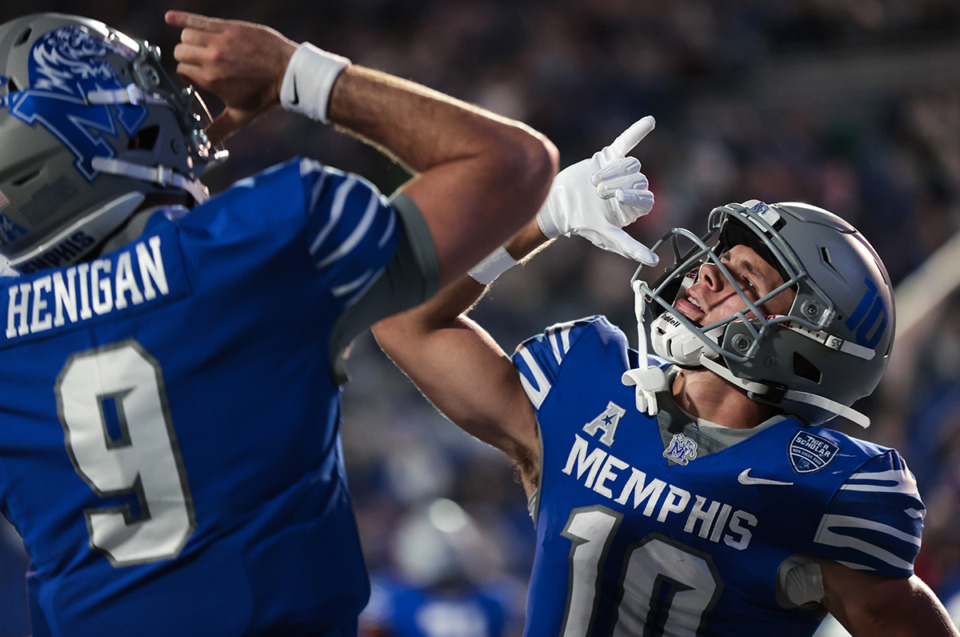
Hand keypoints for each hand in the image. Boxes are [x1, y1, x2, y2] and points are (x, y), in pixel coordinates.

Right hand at [164, 11, 296, 143]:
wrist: (288, 72)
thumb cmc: (266, 95)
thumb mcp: (241, 116)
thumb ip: (220, 129)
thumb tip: (206, 145)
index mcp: (210, 79)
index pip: (181, 71)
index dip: (188, 74)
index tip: (197, 76)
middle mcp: (211, 58)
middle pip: (181, 52)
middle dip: (187, 58)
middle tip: (200, 63)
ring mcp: (219, 40)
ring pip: (187, 36)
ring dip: (190, 42)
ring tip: (202, 48)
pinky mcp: (227, 26)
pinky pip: (197, 19)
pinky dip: (181, 18)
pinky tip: (170, 18)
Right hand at [536, 116, 657, 264]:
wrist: (558, 204)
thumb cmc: (583, 223)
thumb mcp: (606, 236)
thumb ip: (629, 246)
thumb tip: (654, 262)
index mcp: (634, 207)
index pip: (646, 199)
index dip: (634, 198)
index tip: (617, 199)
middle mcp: (630, 188)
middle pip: (639, 180)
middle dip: (617, 185)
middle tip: (598, 192)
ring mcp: (620, 172)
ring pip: (630, 164)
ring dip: (612, 172)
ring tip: (594, 181)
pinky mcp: (608, 157)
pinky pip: (626, 142)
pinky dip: (638, 131)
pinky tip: (650, 121)